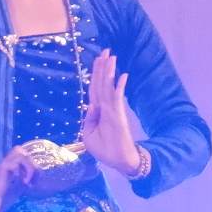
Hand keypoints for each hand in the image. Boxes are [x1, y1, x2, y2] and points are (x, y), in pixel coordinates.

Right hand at [0, 146, 35, 211]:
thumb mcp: (15, 189)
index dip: (31, 164)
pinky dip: (25, 171)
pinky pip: (16, 162)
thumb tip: (33, 180)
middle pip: (19, 149)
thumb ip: (22, 182)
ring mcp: (2, 166)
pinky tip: (24, 183)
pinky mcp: (1, 169)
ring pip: (19, 153)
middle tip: (33, 179)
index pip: (20, 154)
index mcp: (7, 168)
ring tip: (28, 181)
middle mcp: (4, 164)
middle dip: (32, 163)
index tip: (33, 181)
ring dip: (29, 166)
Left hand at [79, 50, 138, 173]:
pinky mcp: (118, 116)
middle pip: (102, 83)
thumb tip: (90, 105)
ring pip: (108, 87)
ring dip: (109, 72)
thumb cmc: (105, 149)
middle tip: (106, 50)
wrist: (119, 161)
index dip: (96, 74)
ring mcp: (112, 110)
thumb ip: (88, 118)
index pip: (95, 88)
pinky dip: (119, 87)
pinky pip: (117, 99)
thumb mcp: (89, 134)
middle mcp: (105, 107)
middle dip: (103, 67)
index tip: (97, 60)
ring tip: (111, 56)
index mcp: (97, 111)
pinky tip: (122, 76)